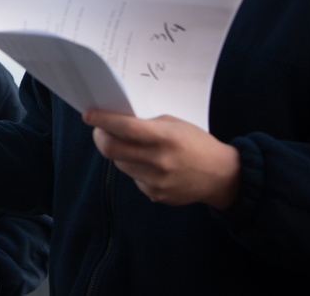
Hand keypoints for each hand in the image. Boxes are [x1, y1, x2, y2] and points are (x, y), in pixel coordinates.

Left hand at [83, 110, 239, 208]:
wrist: (221, 176)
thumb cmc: (197, 143)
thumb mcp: (175, 125)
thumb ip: (147, 124)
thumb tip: (117, 122)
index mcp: (165, 138)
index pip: (125, 128)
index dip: (103, 121)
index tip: (88, 115)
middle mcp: (159, 161)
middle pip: (113, 150)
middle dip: (100, 138)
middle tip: (99, 130)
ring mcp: (156, 181)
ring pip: (120, 164)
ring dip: (118, 153)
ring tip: (129, 145)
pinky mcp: (155, 195)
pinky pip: (133, 178)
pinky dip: (134, 168)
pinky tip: (148, 163)